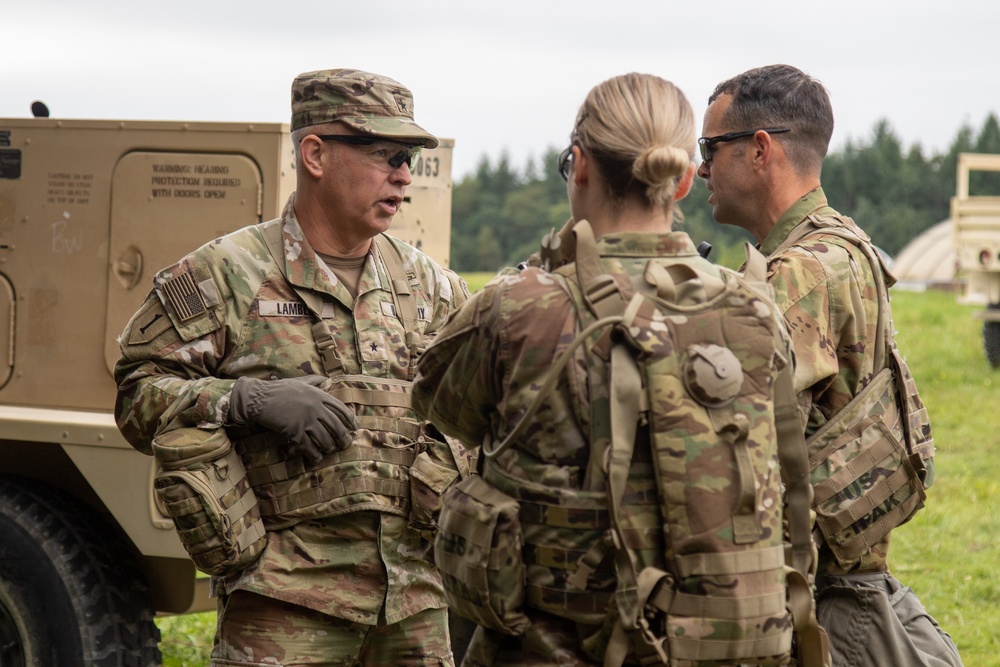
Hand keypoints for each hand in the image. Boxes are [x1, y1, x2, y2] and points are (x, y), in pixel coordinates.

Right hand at [228, 376, 355, 463]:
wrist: (259, 398)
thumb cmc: (279, 389)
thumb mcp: (300, 381)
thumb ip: (314, 380)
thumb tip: (326, 379)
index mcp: (318, 395)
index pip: (341, 409)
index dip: (351, 421)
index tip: (355, 428)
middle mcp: (315, 408)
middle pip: (336, 427)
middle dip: (343, 438)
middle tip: (346, 444)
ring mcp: (305, 421)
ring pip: (325, 439)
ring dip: (329, 447)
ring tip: (330, 450)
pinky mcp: (294, 432)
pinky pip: (309, 447)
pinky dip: (315, 455)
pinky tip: (316, 458)